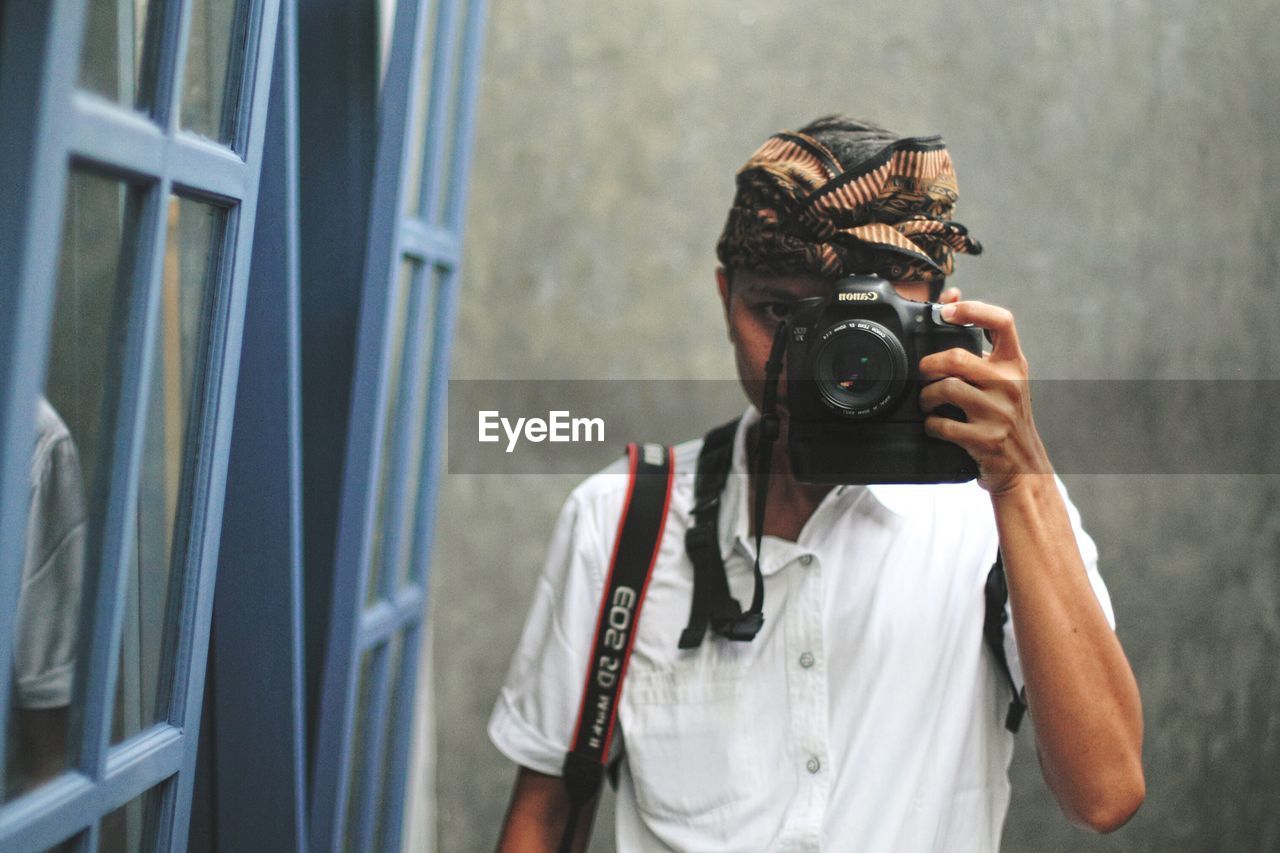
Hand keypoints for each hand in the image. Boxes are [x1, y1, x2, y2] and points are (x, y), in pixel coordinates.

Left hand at [918, 300, 1052, 494]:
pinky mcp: (986, 439)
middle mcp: (1010, 384)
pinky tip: (935, 426)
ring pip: (945, 389)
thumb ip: (980, 343)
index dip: (972, 310)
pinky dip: (931, 425)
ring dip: (926, 397)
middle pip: (957, 358)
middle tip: (924, 372)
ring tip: (928, 402)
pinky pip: (943, 424)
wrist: (1024, 467)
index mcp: (1015, 364)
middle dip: (929, 365)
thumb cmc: (1006, 416)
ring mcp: (999, 413)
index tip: (947, 311)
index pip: (1002, 322)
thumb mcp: (1003, 377)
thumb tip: (952, 296)